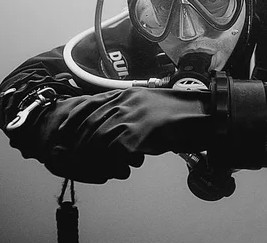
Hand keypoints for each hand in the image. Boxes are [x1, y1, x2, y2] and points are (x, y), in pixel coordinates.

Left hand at [12, 88, 214, 183]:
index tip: (62, 132)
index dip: (72, 119)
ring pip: (98, 138)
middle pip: (89, 123)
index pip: (89, 104)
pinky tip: (116, 171)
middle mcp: (126, 102)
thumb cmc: (179, 116)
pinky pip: (115, 150)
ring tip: (92, 170)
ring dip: (92, 157)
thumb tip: (113, 134)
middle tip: (69, 159)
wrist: (204, 115)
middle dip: (76, 143)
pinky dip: (111, 163)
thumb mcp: (149, 111)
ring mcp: (133, 115)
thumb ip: (129, 116)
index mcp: (126, 96)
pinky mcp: (140, 131)